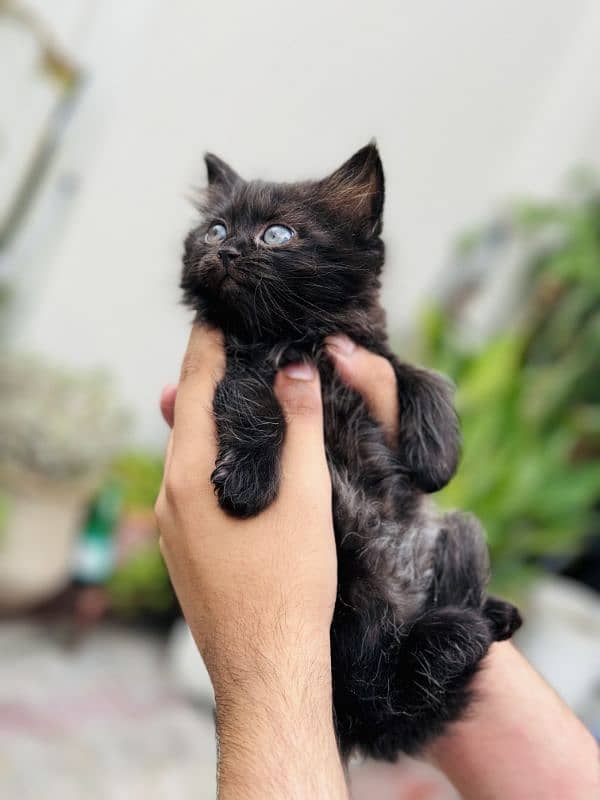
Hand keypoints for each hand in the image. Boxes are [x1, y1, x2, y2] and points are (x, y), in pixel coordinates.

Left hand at [156, 325, 344, 798]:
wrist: (268, 666)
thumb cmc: (292, 581)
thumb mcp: (304, 494)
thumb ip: (296, 426)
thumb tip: (293, 368)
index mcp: (192, 471)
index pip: (192, 385)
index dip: (207, 345)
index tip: (219, 315)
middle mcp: (168, 493)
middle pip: (185, 416)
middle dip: (210, 379)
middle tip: (240, 350)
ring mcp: (170, 526)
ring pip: (188, 453)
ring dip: (212, 422)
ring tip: (244, 398)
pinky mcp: (181, 549)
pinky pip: (190, 486)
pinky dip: (211, 460)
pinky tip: (241, 465)